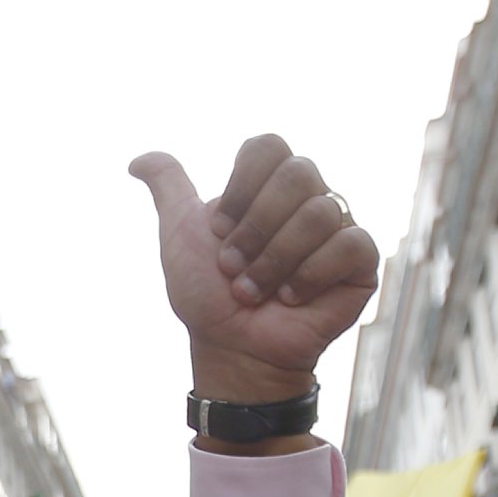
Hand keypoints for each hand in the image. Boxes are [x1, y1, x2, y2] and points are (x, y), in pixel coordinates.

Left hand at [130, 135, 379, 408]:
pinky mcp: (361, 262)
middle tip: (233, 266)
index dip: (240, 190)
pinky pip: (350, 244)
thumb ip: (168, 187)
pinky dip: (311, 274)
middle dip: (255, 227)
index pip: (268, 147)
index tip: (219, 231)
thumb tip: (136, 160)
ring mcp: (338, 228)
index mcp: (269, 184)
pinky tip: (290, 298)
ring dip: (275, 260)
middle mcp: (308, 199)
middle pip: (298, 173)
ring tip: (254, 291)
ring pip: (320, 213)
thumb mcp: (179, 235)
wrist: (231, 349)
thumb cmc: (208, 296)